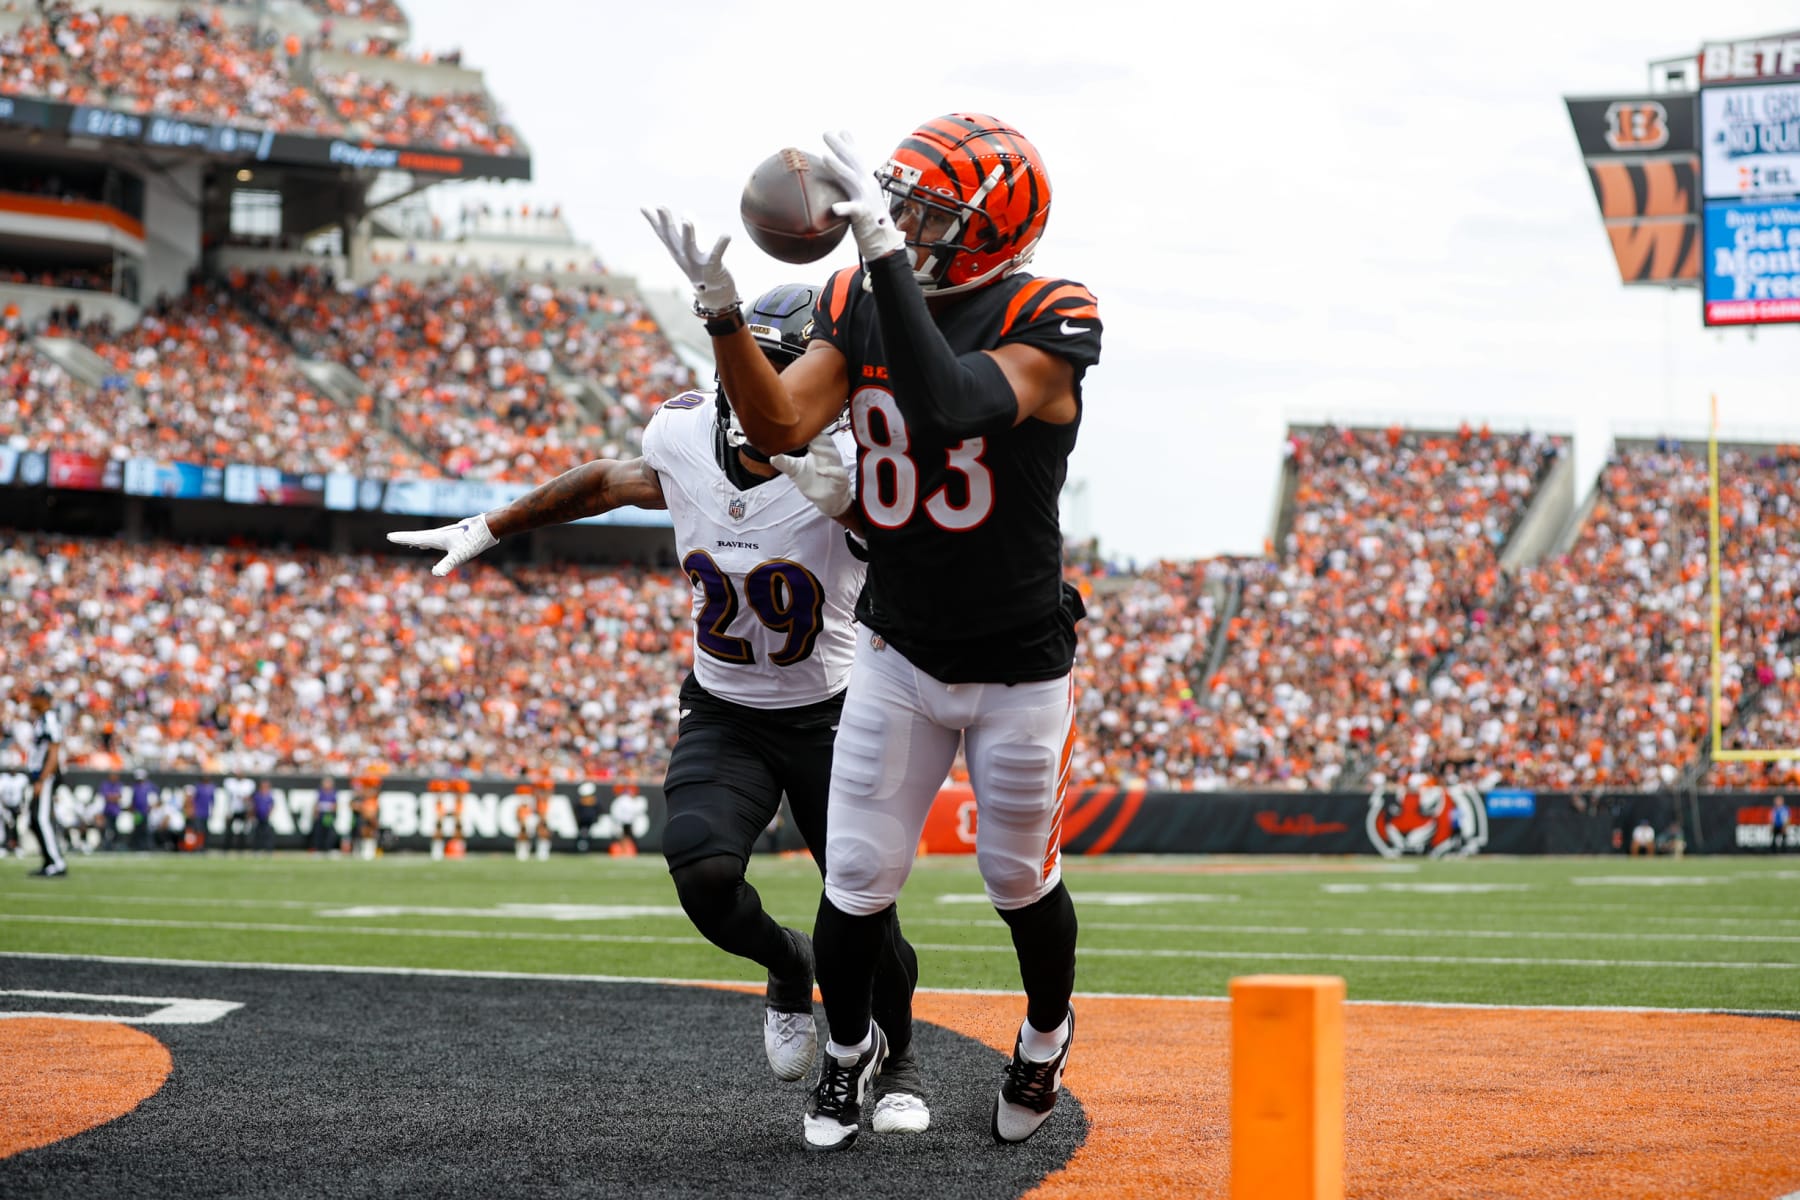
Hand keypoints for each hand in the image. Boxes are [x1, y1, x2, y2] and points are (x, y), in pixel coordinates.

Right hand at [386, 514, 497, 576]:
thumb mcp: (459, 556)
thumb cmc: (473, 541)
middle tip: (392, 537)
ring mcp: (446, 535)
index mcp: (437, 538)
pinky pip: (434, 538)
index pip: (415, 538)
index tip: (389, 536)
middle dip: (405, 538)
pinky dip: (427, 540)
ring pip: (426, 537)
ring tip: (409, 542)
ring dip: (415, 539)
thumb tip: (435, 574)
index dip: (402, 538)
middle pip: (418, 536)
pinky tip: (428, 542)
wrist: (488, 528)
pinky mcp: (453, 536)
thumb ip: (447, 565)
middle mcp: (439, 534)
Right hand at [640, 206, 738, 314]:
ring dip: (688, 234)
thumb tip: (686, 211)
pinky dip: (721, 245)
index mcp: (677, 250)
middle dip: (666, 222)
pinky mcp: (712, 268)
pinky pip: (716, 256)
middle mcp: (683, 256)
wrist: (714, 294)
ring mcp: (696, 263)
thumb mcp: (693, 247)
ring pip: (689, 248)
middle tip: (660, 206)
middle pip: (672, 238)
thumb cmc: (703, 266)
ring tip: (686, 220)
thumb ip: (690, 229)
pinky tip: (726, 234)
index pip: (663, 233)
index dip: (654, 220)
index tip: (643, 206)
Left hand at [770, 432, 853, 518]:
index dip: (810, 430)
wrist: (825, 501)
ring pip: (834, 454)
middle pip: (827, 441)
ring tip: (812, 448)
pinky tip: (820, 471)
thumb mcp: (795, 472)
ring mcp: (836, 467)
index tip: (799, 426)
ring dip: (824, 450)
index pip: (817, 435)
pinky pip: (839, 473)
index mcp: (819, 450)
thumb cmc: (812, 481)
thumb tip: (772, 456)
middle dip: (818, 437)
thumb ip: (785, 463)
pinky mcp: (841, 480)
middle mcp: (829, 456)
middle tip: (805, 435)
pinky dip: (831, 471)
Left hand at [820, 130, 905, 261]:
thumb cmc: (872, 223)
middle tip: (826, 133)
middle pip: (853, 162)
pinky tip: (835, 208)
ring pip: (851, 180)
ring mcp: (866, 200)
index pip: (857, 159)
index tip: (840, 130)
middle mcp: (867, 187)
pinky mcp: (864, 216)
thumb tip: (841, 178)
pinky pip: (853, 211)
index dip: (849, 144)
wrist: (886, 243)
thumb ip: (851, 187)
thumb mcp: (862, 200)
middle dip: (840, 146)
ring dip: (839, 168)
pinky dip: (844, 208)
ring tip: (825, 157)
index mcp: (866, 182)